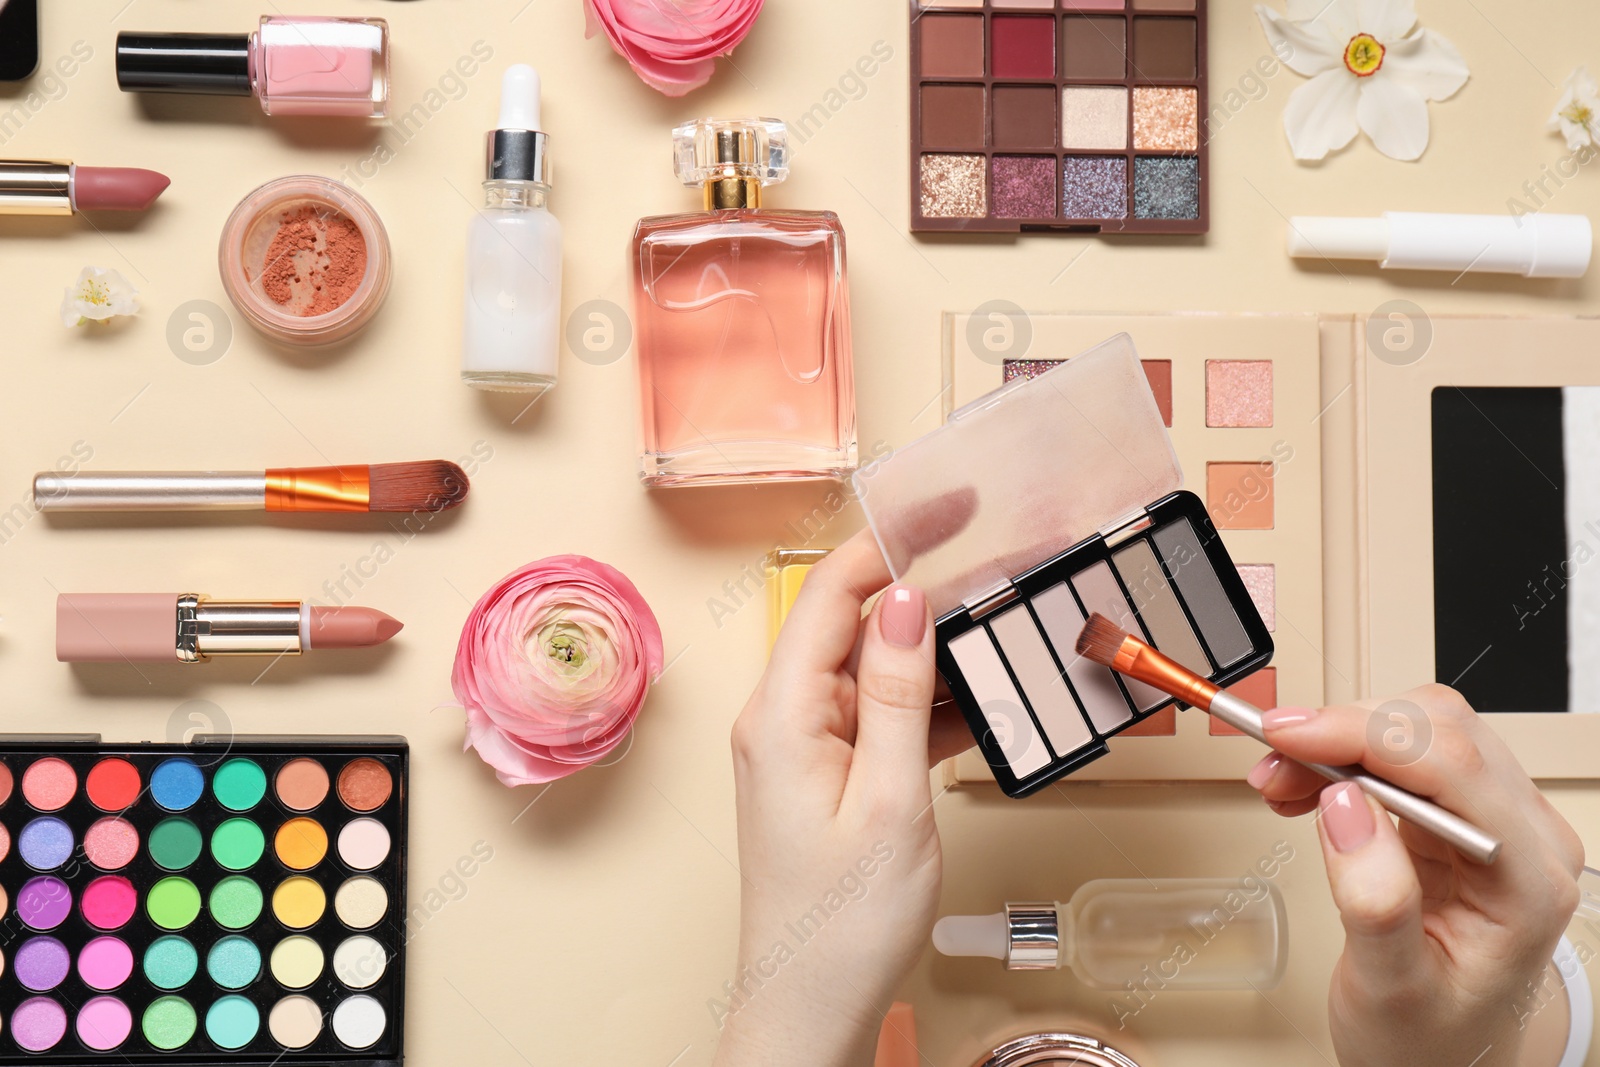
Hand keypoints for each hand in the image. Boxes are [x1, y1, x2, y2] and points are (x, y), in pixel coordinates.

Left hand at [713, 530, 970, 1066]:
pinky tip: (979, 699)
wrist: (813, 1004)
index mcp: (783, 712)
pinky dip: (929, 703)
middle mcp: (785, 716)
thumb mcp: (888, 800)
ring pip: (876, 667)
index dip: (893, 538)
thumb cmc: (840, 922)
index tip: (951, 504)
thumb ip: (899, 694)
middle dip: (928, 589)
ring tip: (1003, 629)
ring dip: (937, 649)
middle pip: (856, 621)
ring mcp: (807, 743)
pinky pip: (882, 713)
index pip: (833, 591)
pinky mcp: (830, 770)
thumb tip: (906, 601)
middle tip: (1001, 568)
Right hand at [1249, 684, 1584, 1066]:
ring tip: (1282, 780)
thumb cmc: (1428, 1040)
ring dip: (1339, 739)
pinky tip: (1308, 785)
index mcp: (1526, 881)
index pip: (1452, 767)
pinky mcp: (1457, 818)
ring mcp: (1493, 823)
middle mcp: (1523, 839)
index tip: (1287, 736)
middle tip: (1273, 762)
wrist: (1438, 1062)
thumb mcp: (1392, 989)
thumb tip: (1345, 808)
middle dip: (1343, 731)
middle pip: (1438, 732)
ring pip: (1418, 730)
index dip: (1362, 735)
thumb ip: (1376, 902)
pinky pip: (1403, 756)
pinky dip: (1344, 756)